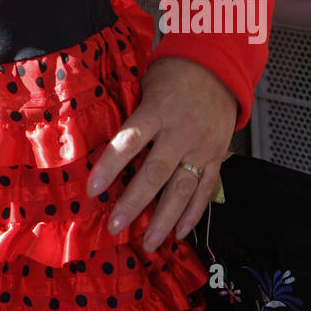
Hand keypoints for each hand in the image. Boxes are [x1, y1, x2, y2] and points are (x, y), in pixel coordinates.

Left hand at [85, 57, 236, 252]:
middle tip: (116, 225)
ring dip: (164, 219)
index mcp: (158, 110)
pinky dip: (193, 213)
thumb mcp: (147, 86)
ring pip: (182, 188)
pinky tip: (179, 232)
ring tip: (149, 242)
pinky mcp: (217, 157)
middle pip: (156, 172)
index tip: (92, 189)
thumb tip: (104, 144)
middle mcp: (181, 132)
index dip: (110, 166)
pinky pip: (206, 189)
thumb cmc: (173, 76)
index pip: (130, 140)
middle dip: (134, 203)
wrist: (218, 68)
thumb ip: (133, 115)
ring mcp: (202, 147)